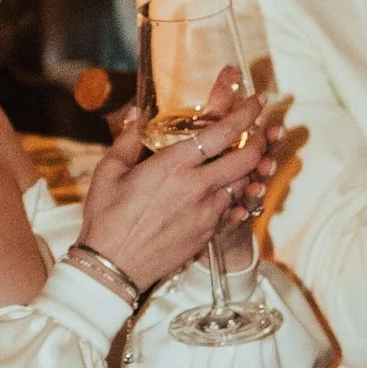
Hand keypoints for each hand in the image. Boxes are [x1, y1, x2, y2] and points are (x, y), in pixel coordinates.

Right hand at [79, 77, 278, 293]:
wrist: (114, 266)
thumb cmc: (107, 217)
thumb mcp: (109, 171)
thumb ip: (127, 139)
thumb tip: (136, 113)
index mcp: (174, 166)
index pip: (223, 133)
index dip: (246, 114)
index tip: (257, 101)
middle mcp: (197, 187)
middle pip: (247, 159)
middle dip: (260, 141)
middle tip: (258, 132)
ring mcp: (207, 213)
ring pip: (243, 184)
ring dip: (248, 169)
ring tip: (242, 159)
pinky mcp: (208, 233)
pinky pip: (232, 209)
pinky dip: (235, 196)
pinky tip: (226, 191)